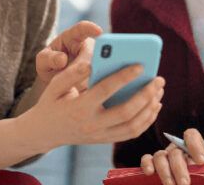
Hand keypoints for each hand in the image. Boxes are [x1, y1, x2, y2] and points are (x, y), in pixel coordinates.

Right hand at [19, 38, 163, 150]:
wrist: (44, 132)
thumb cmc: (51, 103)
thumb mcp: (53, 85)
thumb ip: (72, 73)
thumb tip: (92, 63)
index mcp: (79, 107)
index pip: (106, 90)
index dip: (125, 77)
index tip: (140, 65)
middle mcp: (92, 124)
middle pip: (126, 112)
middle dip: (146, 95)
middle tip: (159, 79)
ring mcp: (100, 136)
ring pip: (133, 127)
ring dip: (150, 109)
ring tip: (159, 91)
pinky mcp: (105, 140)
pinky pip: (131, 133)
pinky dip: (146, 121)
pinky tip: (154, 106)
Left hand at [35, 20, 102, 86]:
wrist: (55, 81)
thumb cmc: (50, 65)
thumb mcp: (43, 61)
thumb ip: (49, 58)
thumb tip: (62, 59)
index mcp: (73, 37)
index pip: (82, 29)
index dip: (91, 28)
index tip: (99, 31)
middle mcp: (88, 46)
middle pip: (93, 53)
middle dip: (87, 66)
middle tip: (79, 79)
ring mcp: (96, 60)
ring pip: (99, 68)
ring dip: (91, 78)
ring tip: (79, 89)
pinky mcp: (100, 74)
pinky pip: (102, 78)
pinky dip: (96, 86)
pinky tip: (91, 92)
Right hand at [141, 128, 203, 184]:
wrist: (196, 183)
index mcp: (194, 147)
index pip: (191, 135)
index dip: (195, 145)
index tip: (201, 161)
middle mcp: (178, 149)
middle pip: (175, 150)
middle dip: (180, 168)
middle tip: (185, 183)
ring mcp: (165, 156)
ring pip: (160, 156)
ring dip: (165, 171)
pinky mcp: (154, 166)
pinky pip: (147, 160)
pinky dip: (147, 164)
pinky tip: (150, 172)